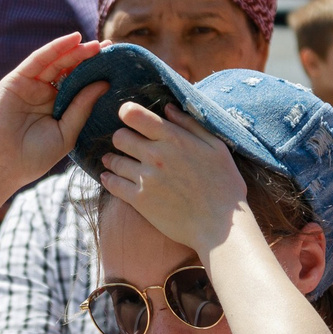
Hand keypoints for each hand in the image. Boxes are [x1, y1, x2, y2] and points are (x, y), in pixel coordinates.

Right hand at [0, 32, 105, 191]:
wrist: (0, 166)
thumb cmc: (33, 157)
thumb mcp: (66, 133)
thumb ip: (81, 108)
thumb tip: (103, 84)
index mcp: (56, 107)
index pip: (79, 84)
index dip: (96, 73)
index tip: (117, 64)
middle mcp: (43, 93)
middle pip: (69, 70)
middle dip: (89, 58)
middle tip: (111, 49)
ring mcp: (29, 86)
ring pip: (55, 62)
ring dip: (75, 50)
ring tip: (96, 45)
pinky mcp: (15, 81)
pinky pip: (38, 59)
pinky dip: (55, 48)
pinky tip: (73, 40)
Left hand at [96, 100, 248, 252]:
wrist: (220, 225)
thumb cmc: (224, 184)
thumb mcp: (216, 147)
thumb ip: (190, 124)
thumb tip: (168, 107)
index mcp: (173, 138)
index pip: (135, 115)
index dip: (127, 112)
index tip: (127, 116)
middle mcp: (155, 155)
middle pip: (120, 137)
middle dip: (122, 138)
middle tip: (126, 143)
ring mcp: (145, 178)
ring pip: (113, 160)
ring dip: (113, 159)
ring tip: (113, 160)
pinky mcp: (139, 200)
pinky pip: (112, 184)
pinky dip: (108, 179)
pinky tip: (109, 177)